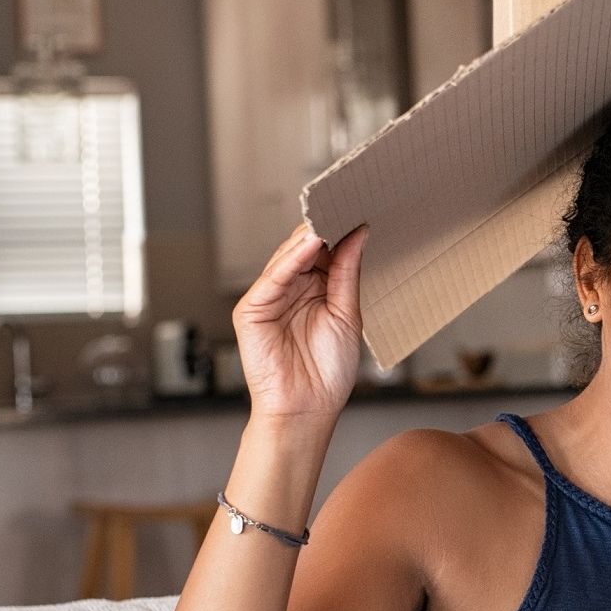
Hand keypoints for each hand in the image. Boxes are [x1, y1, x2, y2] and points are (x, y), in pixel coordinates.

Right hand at [233, 222, 368, 423]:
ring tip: (331, 213)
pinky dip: (290, 259)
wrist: (307, 410)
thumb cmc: (328, 371)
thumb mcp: (347, 314)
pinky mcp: (252, 309)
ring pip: (286, 257)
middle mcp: (291, 289)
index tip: (359, 207)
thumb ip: (346, 273)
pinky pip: (273, 277)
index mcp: (315, 289)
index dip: (339, 230)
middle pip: (304, 248)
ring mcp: (269, 297)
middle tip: (346, 200)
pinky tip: (310, 243)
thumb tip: (357, 234)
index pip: (324, 250)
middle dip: (324, 226)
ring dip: (308, 235)